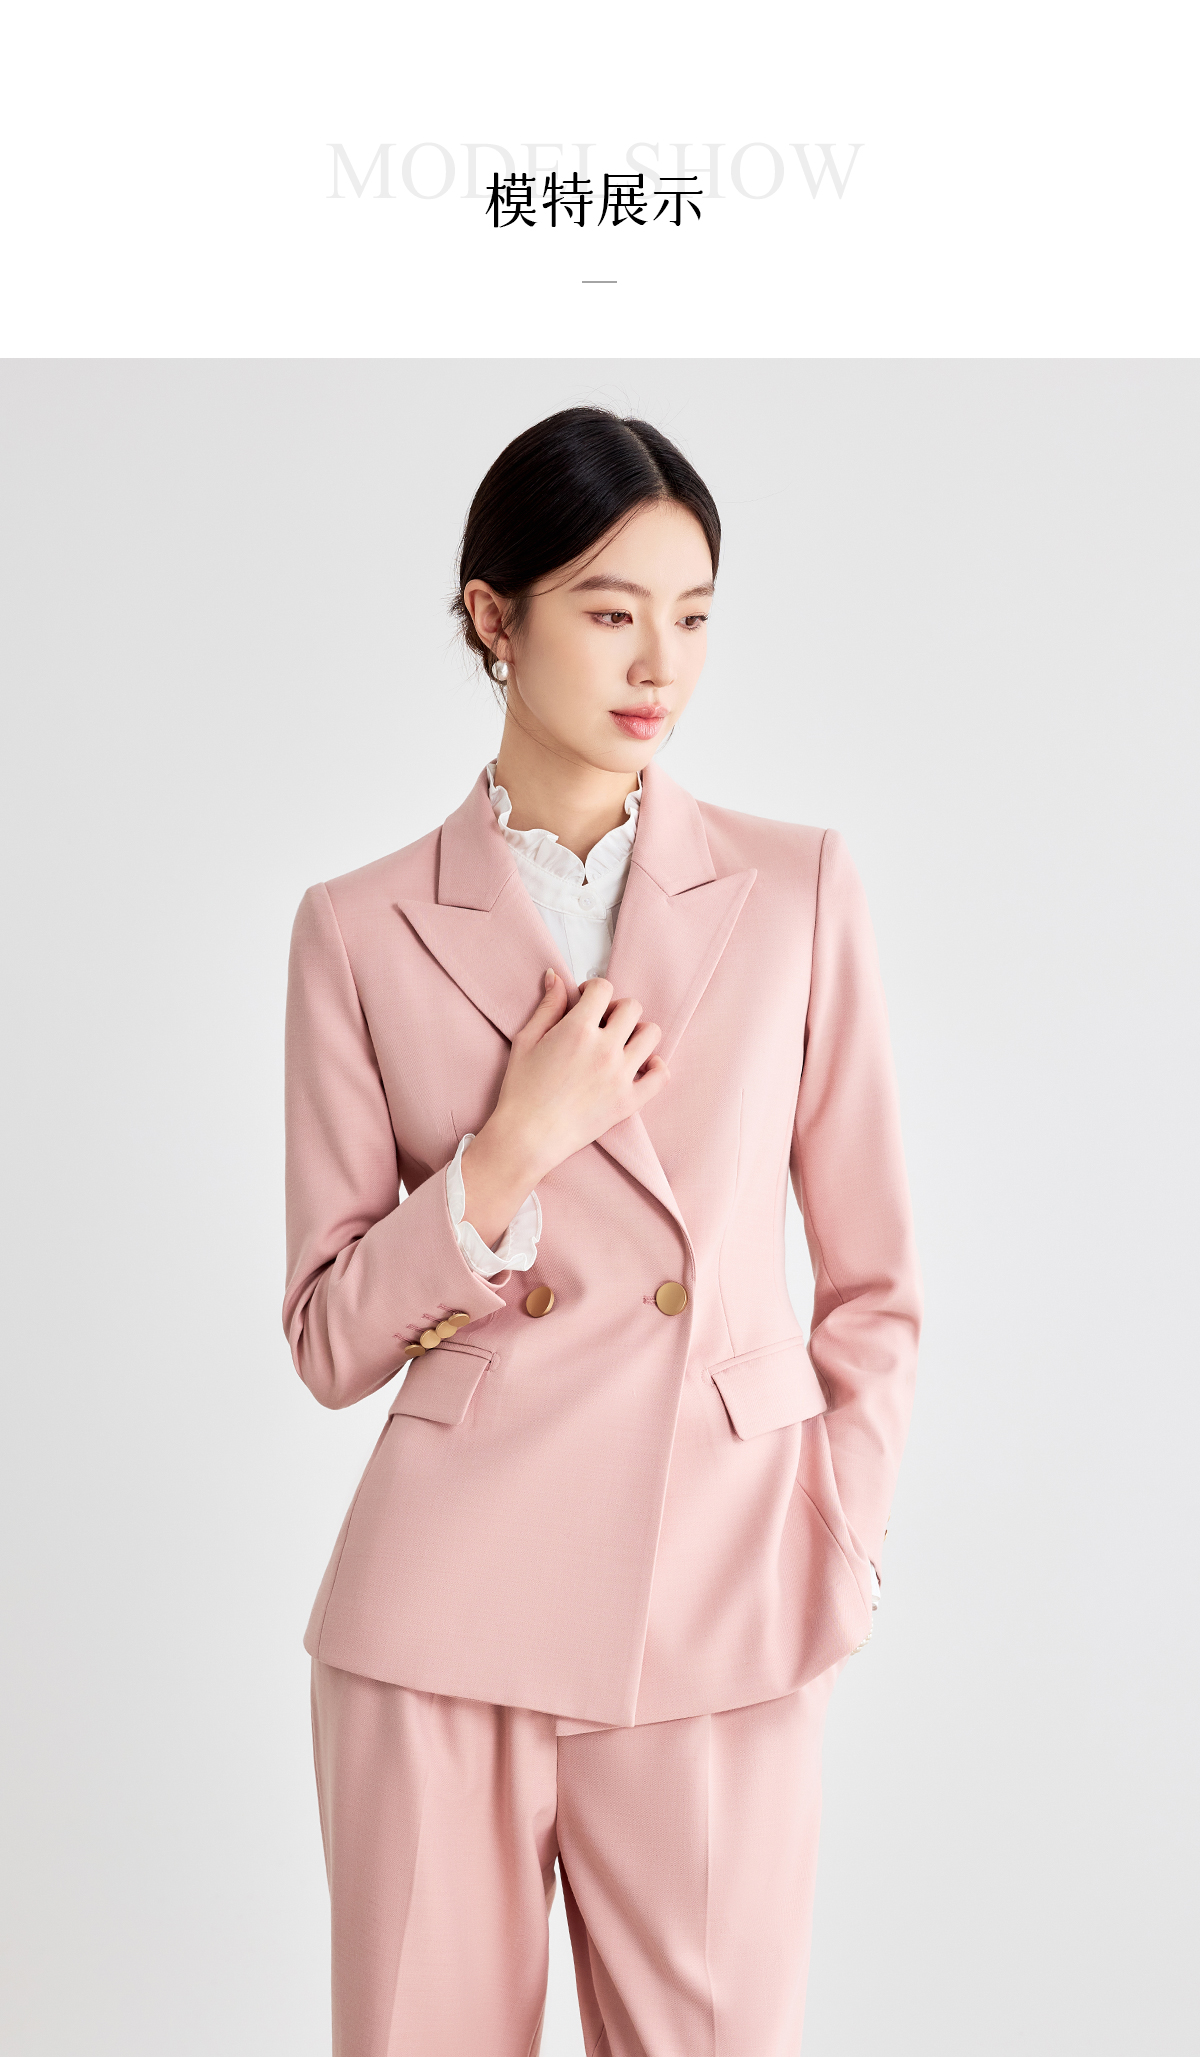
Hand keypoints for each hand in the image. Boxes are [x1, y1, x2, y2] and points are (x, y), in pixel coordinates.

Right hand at [459, 970, 669, 1247]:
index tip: (586, 1000)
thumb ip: (547, 1006)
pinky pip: (662, 1075)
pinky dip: (656, 1066)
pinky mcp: (629, 1101)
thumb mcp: (526, 1041)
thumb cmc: (521, 1091)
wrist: (527, 1137)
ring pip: (652, 1034)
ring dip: (638, 1033)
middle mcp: (605, 1048)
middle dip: (616, 1009)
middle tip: (602, 1023)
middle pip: (631, 1007)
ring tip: (621, 1043)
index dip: (594, 989)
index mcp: (577, 1029)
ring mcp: (621, 1075)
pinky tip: (640, 1066)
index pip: (604, 988)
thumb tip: (556, 977)